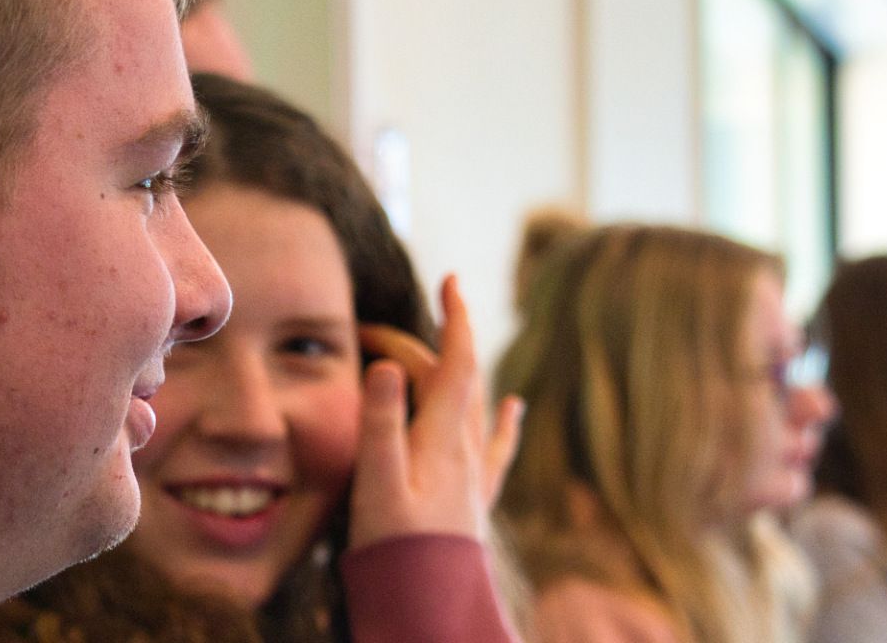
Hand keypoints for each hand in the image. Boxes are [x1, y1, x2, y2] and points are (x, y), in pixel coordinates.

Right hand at [349, 274, 524, 546]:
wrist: (430, 606)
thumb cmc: (397, 549)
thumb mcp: (378, 482)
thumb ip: (382, 422)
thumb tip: (392, 365)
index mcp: (442, 439)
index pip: (456, 363)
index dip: (455, 318)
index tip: (451, 279)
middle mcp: (466, 449)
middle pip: (453, 379)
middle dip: (424, 342)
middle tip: (371, 332)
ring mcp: (474, 474)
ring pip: (474, 405)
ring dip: (457, 368)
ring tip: (446, 340)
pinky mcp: (476, 499)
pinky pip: (496, 448)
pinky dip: (504, 421)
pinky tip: (515, 409)